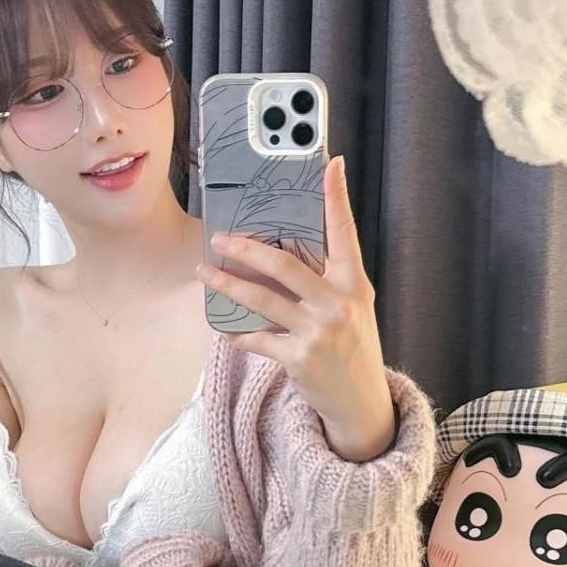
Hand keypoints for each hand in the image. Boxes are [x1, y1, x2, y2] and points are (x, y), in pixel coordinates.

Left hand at [195, 156, 392, 444]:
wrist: (361, 400)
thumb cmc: (353, 346)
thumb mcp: (354, 307)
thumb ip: (329, 279)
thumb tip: (288, 248)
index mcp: (353, 284)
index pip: (344, 233)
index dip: (336, 199)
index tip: (330, 166)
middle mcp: (337, 303)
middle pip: (284, 265)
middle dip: (247, 248)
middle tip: (220, 238)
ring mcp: (317, 332)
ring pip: (261, 300)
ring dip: (227, 284)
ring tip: (205, 271)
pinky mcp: (299, 358)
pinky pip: (257, 340)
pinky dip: (238, 334)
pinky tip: (224, 328)